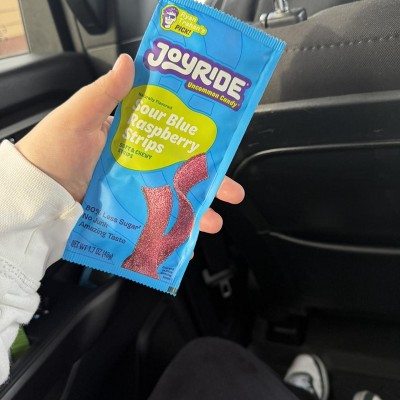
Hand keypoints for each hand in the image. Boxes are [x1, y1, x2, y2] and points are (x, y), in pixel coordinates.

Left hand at [15, 54, 243, 232]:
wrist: (34, 197)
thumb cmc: (51, 153)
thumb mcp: (78, 116)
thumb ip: (105, 93)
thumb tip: (130, 62)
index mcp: (129, 137)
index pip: (171, 135)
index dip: (197, 139)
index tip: (220, 143)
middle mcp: (136, 163)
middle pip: (180, 171)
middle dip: (208, 181)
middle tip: (232, 190)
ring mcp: (133, 190)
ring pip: (172, 199)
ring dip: (196, 210)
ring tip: (213, 220)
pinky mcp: (127, 212)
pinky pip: (155, 219)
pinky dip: (172, 229)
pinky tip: (186, 237)